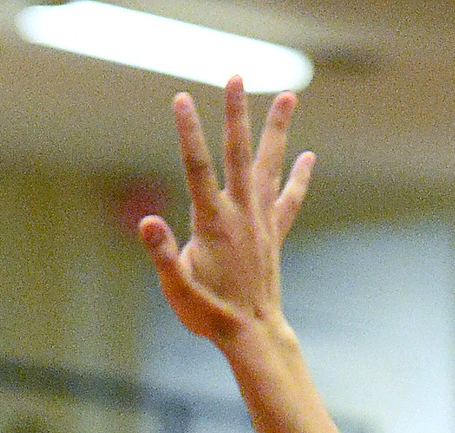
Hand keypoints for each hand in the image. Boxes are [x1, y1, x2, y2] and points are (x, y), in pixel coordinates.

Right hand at [139, 76, 313, 347]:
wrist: (253, 334)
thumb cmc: (209, 314)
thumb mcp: (177, 288)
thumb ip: (163, 254)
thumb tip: (147, 223)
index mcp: (213, 223)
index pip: (196, 169)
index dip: (188, 133)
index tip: (181, 99)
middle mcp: (241, 214)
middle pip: (239, 153)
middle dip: (236, 114)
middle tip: (236, 76)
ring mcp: (261, 222)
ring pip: (270, 166)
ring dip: (277, 130)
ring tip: (288, 95)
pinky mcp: (273, 235)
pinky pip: (288, 200)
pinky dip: (298, 178)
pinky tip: (307, 157)